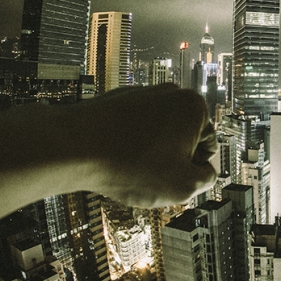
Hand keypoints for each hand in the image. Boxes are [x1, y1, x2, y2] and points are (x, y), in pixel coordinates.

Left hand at [69, 83, 218, 206]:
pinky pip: (134, 129)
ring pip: (158, 134)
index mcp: (193, 107)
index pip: (209, 147)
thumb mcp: (184, 187)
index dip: (194, 171)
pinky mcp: (117, 101)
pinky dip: (129, 145)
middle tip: (153, 179)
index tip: (175, 181)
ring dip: (150, 154)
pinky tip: (115, 161)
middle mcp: (170, 93)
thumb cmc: (129, 166)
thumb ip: (207, 180)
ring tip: (130, 171)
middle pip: (183, 138)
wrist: (71, 148)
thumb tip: (205, 173)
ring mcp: (142, 94)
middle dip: (172, 160)